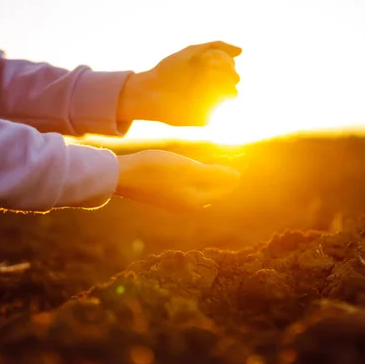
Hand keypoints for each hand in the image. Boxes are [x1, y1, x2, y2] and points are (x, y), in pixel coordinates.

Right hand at [115, 150, 239, 211]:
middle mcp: (186, 206)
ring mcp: (174, 201)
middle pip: (213, 190)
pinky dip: (195, 176)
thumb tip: (237, 178)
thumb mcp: (188, 169)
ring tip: (217, 159)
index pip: (223, 188)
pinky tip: (192, 166)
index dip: (233, 173)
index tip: (242, 157)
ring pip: (199, 188)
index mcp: (196, 201)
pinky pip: (187, 186)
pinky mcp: (163, 195)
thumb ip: (213, 174)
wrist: (122, 175)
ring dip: (209, 174)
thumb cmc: (156, 169)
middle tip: (234, 157)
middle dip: (223, 175)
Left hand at [118, 41, 241, 125]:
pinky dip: (210, 98)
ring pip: (231, 93)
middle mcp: (213, 90)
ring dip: (217, 83)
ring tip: (199, 81)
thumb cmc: (169, 70)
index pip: (231, 65)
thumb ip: (217, 47)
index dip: (221, 59)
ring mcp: (210, 105)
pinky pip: (218, 108)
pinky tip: (194, 96)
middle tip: (203, 69)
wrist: (150, 91)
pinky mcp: (204, 119)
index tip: (205, 59)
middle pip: (234, 78)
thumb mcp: (192, 52)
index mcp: (211, 74)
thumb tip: (242, 51)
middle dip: (220, 70)